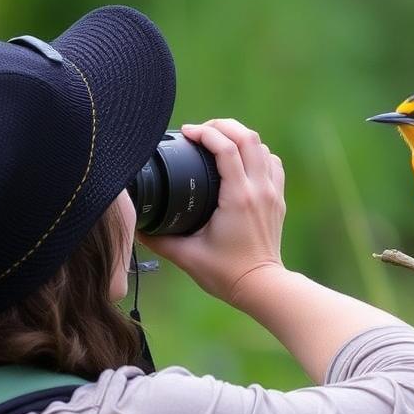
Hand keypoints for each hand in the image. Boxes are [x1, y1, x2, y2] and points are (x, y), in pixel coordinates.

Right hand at [137, 118, 286, 304]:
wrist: (261, 286)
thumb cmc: (226, 273)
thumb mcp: (186, 256)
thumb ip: (158, 240)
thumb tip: (135, 227)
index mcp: (237, 198)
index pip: (226, 148)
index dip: (204, 133)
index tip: (187, 133)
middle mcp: (259, 190)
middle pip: (247, 137)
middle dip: (222, 126)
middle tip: (200, 132)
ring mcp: (272, 193)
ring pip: (262, 146)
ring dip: (239, 137)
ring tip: (217, 141)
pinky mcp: (278, 199)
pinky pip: (272, 163)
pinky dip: (256, 154)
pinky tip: (240, 161)